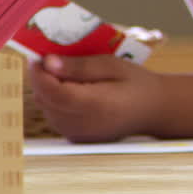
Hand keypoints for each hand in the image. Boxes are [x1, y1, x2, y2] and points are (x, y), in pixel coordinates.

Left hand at [27, 55, 164, 142]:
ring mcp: (78, 134)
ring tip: (63, 75)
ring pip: (47, 109)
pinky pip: (55, 117)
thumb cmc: (137, 84)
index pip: (52, 91)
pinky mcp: (76, 137)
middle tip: (50, 60)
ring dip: (48, 90)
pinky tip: (71, 91)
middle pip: (45, 100)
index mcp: (94, 105)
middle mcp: (81, 124)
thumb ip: (80, 65)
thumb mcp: (113, 66)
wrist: (155, 110)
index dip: (39, 73)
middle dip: (42, 79)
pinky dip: (56, 102)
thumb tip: (48, 62)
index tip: (37, 56)